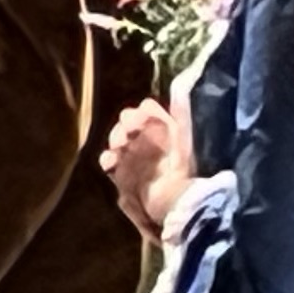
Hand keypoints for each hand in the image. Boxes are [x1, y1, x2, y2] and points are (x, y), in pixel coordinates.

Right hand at [100, 98, 182, 238]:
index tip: (142, 116)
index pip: (147, 109)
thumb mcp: (185, 140)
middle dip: (126, 123)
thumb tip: (181, 86)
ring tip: (120, 145)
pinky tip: (112, 161)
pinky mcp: (124, 173)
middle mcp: (148, 139)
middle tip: (128, 131)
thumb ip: (182, 113)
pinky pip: (109, 160)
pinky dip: (108, 158)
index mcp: (164, 129)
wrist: (177, 206)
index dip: (143, 110)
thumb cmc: (184, 172)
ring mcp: (135, 156)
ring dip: (116, 138)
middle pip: (128, 120)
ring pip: (117, 138)